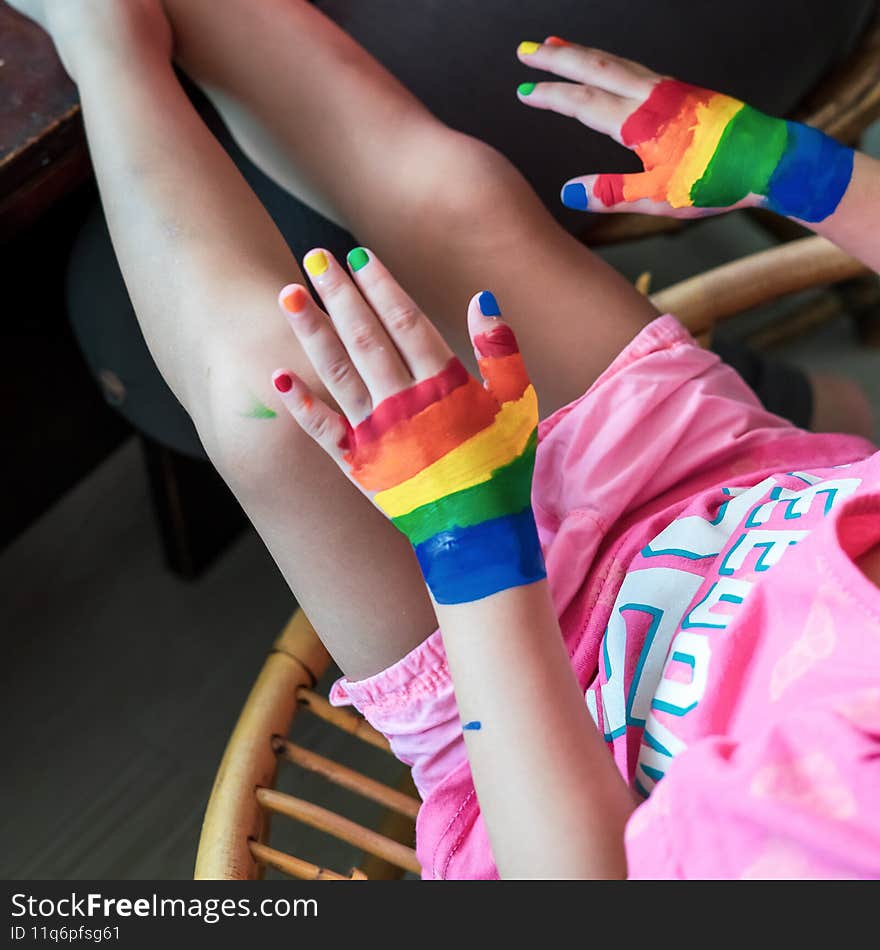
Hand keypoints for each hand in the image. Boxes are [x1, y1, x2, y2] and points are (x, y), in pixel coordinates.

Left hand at [271, 247, 545, 604]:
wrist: (476, 536)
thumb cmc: (501, 469)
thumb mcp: (518, 408)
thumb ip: (502, 352)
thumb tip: (482, 298)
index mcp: (445, 387)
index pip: (406, 323)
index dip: (381, 287)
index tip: (359, 257)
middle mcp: (404, 404)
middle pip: (365, 338)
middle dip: (339, 295)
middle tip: (315, 258)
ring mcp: (376, 434)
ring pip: (337, 372)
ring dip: (311, 332)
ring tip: (288, 295)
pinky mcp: (357, 465)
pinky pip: (322, 429)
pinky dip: (299, 402)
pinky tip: (276, 374)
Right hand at [515, 38, 853, 222]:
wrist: (769, 160)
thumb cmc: (716, 181)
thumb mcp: (659, 197)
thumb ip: (612, 193)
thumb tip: (568, 192)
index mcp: (640, 122)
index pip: (583, 102)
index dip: (550, 96)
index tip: (523, 91)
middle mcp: (653, 97)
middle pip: (596, 66)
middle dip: (557, 57)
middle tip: (526, 50)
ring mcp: (670, 90)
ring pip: (616, 61)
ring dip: (582, 53)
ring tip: (556, 46)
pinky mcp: (684, 92)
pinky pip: (636, 68)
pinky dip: (610, 62)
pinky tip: (606, 68)